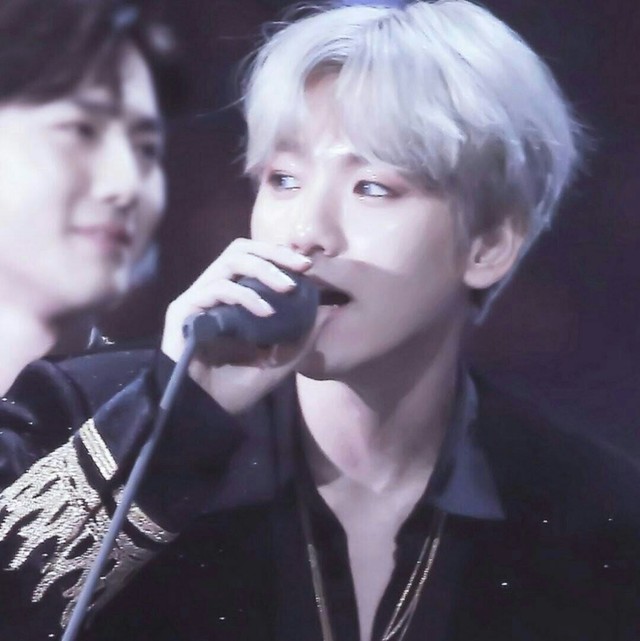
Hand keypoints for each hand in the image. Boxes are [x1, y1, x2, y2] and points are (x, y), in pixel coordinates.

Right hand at [161, 239, 316, 412]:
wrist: (199, 416)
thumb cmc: (232, 391)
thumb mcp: (276, 365)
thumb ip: (298, 342)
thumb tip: (326, 314)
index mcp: (229, 299)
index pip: (253, 260)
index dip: (280, 256)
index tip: (308, 266)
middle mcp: (211, 292)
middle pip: (241, 249)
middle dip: (275, 254)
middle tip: (303, 266)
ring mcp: (195, 299)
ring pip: (229, 262)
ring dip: (263, 270)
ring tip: (288, 288)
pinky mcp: (182, 311)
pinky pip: (216, 289)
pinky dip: (245, 295)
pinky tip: (266, 312)